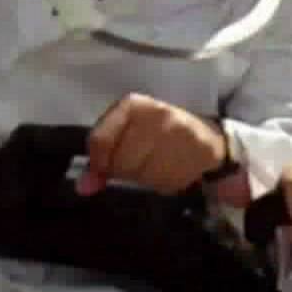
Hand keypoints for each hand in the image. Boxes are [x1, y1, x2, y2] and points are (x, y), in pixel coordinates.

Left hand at [76, 94, 227, 195]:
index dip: (98, 162)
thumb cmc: (159, 132)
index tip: (103, 169)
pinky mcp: (197, 151)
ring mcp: (179, 133)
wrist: (207, 136)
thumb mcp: (127, 133)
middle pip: (121, 162)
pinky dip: (164, 183)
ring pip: (142, 175)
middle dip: (124, 171)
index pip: (100, 140)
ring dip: (145, 179)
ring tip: (156, 165)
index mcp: (133, 105)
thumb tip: (84, 187)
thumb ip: (103, 156)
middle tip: (137, 163)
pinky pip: (166, 181)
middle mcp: (156, 115)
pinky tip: (171, 170)